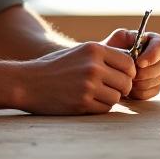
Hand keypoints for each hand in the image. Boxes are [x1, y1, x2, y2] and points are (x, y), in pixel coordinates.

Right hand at [14, 42, 135, 114]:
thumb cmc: (54, 67)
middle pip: (126, 81)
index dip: (128, 72)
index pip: (128, 62)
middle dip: (122, 88)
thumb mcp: (79, 52)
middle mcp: (93, 66)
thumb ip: (103, 56)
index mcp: (94, 50)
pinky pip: (104, 108)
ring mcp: (88, 85)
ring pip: (116, 97)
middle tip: (111, 89)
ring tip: (96, 95)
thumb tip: (131, 65)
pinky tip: (87, 102)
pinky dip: (99, 107)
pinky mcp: (82, 103)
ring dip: (110, 99)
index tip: (121, 77)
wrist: (28, 83)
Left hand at [102, 29, 159, 100]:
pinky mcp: (154, 86)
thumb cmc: (105, 56)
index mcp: (148, 41)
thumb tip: (137, 49)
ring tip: (127, 82)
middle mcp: (156, 56)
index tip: (139, 63)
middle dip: (148, 72)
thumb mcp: (112, 42)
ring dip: (143, 82)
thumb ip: (123, 40)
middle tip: (131, 77)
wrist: (100, 72)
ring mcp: (157, 71)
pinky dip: (141, 93)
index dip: (154, 54)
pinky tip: (129, 91)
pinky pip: (155, 90)